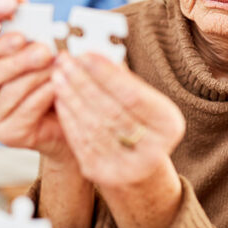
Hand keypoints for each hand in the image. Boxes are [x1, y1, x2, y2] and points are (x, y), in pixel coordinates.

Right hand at [0, 33, 71, 163]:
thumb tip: (44, 34)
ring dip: (35, 77)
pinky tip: (56, 86)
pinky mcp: (8, 135)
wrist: (71, 123)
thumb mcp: (45, 64)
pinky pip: (25, 111)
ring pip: (9, 92)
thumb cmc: (57, 89)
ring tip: (57, 67)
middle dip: (19, 60)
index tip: (21, 36)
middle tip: (44, 51)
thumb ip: (39, 49)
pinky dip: (42, 95)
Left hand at [51, 52, 184, 188]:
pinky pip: (80, 140)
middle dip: (83, 82)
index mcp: (169, 126)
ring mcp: (127, 167)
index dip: (106, 75)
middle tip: (65, 61)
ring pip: (92, 126)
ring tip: (58, 76)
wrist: (138, 171)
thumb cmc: (140, 124)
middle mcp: (153, 150)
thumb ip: (123, 80)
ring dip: (71, 97)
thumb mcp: (143, 103)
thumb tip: (93, 53)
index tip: (85, 54)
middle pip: (110, 110)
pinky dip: (68, 117)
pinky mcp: (102, 174)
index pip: (133, 96)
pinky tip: (60, 98)